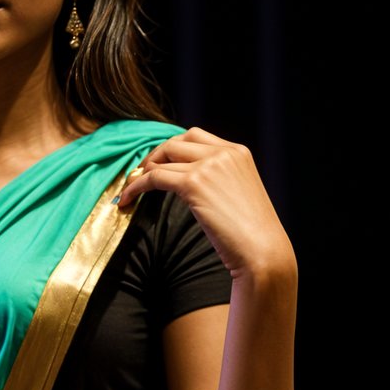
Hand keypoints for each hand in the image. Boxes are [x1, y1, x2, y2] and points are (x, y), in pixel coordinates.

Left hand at [118, 127, 295, 281]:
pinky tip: (126, 199)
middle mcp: (224, 153)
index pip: (196, 137)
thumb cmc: (253, 235)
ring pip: (163, 158)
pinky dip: (136, 186)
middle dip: (156, 155)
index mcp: (238, 152)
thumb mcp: (240, 195)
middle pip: (177, 141)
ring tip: (130, 189)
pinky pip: (154, 177)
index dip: (172, 148)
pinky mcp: (194, 183)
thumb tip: (190, 185)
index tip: (160, 163)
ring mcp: (209, 166)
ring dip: (142, 172)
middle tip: (141, 173)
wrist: (263, 252)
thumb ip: (220, 181)